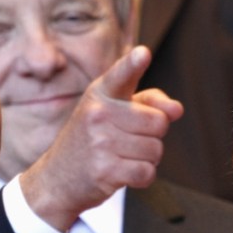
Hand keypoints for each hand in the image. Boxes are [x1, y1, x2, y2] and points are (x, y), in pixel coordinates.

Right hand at [20, 46, 182, 230]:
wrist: (56, 178)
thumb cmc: (93, 140)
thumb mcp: (113, 112)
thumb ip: (148, 102)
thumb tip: (177, 110)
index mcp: (100, 94)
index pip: (121, 75)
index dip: (133, 64)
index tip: (143, 54)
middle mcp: (98, 114)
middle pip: (159, 122)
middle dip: (153, 136)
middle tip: (129, 140)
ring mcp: (100, 143)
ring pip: (155, 149)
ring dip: (147, 158)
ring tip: (122, 157)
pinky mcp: (104, 171)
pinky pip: (147, 172)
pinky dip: (142, 177)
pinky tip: (123, 173)